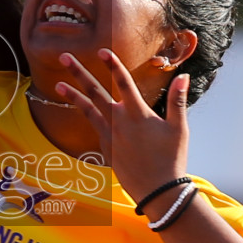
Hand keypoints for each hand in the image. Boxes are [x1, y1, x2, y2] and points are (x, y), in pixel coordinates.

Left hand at [54, 48, 189, 203]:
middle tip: (63, 57)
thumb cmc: (171, 159)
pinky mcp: (105, 148)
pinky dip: (88, 117)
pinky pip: (95, 128)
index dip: (113, 65)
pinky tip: (83, 110)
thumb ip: (177, 100)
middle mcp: (119, 122)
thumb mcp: (179, 128)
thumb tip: (183, 76)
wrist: (157, 191)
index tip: (102, 51)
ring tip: (59, 85)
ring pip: (88, 110)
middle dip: (79, 73)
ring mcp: (109, 136)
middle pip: (95, 92)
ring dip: (73, 96)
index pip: (124, 83)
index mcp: (138, 114)